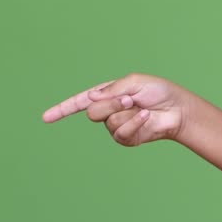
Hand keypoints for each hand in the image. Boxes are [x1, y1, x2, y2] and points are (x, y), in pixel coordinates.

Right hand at [42, 73, 191, 146]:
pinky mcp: (126, 138)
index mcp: (107, 94)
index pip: (79, 102)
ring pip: (108, 122)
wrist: (177, 109)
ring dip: (126, 113)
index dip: (62, 110)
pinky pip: (121, 133)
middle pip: (93, 112)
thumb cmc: (158, 92)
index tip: (45, 118)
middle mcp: (108, 111)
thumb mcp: (134, 82)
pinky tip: (146, 117)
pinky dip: (134, 123)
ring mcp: (116, 126)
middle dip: (112, 104)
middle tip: (130, 100)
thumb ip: (112, 90)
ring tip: (140, 108)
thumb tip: (89, 98)